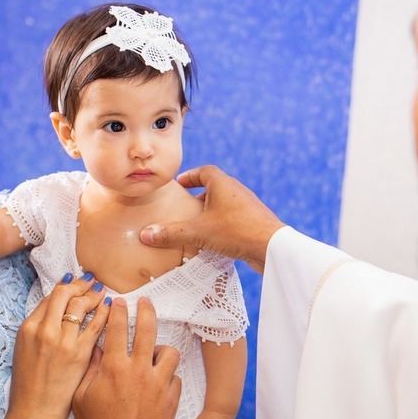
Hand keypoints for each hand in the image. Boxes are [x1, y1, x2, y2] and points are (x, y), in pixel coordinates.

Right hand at [8, 274, 109, 418]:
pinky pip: (97, 326)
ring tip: (103, 292)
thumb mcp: (25, 354)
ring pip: (82, 305)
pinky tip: (112, 310)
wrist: (34, 416)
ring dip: (94, 295)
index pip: (50, 297)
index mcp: (28, 328)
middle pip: (65, 295)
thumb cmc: (29, 389)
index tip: (76, 282)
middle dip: (81, 285)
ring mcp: (63, 341)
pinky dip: (105, 314)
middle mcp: (44, 330)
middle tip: (92, 281)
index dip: (66, 286)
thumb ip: (41, 333)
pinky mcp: (81, 355)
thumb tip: (59, 315)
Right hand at [73, 297, 181, 418]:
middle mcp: (139, 371)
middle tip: (145, 301)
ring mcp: (159, 385)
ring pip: (169, 353)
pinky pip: (176, 378)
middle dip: (146, 310)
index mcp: (114, 368)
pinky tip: (159, 383)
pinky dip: (168, 377)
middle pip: (148, 329)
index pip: (117, 328)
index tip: (118, 302)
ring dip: (161, 350)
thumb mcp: (82, 398)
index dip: (117, 311)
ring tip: (154, 355)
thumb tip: (95, 348)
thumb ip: (90, 369)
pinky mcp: (172, 399)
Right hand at [140, 165, 283, 273]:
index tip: (179, 184)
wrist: (272, 247)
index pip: (204, 171)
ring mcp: (247, 206)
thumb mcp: (199, 232)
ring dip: (211, 212)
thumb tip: (145, 234)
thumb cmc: (236, 231)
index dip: (190, 176)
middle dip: (199, 196)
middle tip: (184, 207)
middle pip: (214, 187)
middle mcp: (236, 191)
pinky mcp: (254, 221)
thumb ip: (171, 232)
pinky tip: (214, 240)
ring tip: (196, 225)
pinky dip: (222, 224)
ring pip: (224, 204)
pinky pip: (234, 219)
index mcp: (223, 184)